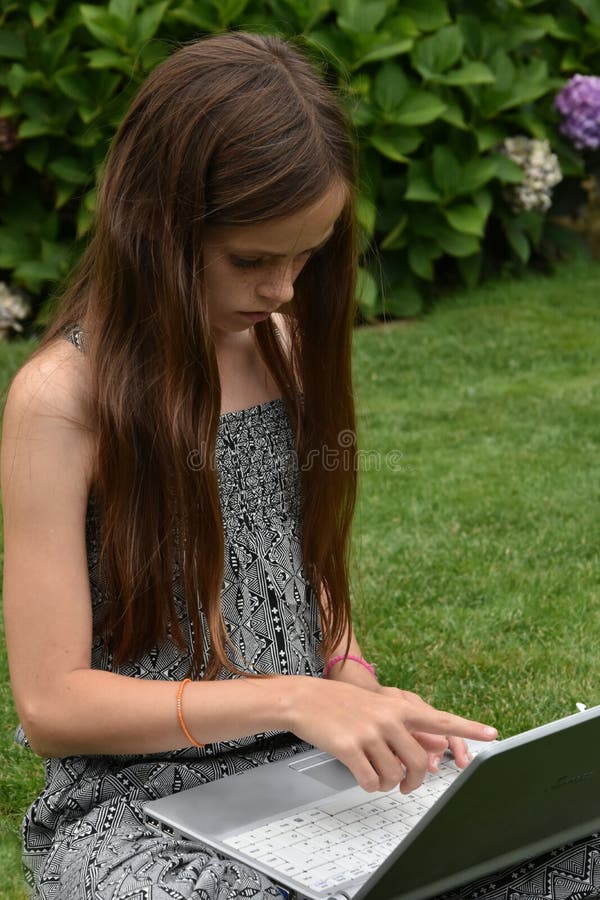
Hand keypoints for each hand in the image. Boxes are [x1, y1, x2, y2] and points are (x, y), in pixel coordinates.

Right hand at [285, 678, 496, 794]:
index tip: (493, 734)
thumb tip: (427, 753)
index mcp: (398, 707)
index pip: (441, 719)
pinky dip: (370, 785)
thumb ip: (402, 727)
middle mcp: (388, 719)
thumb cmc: (340, 704)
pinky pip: (372, 782)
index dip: (468, 729)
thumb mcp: (376, 707)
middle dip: (416, 781)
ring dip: (389, 784)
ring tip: (377, 774)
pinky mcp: (350, 748)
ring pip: (396, 776)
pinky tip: (362, 775)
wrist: (304, 699)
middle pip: (420, 763)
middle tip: (408, 785)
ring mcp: (369, 733)